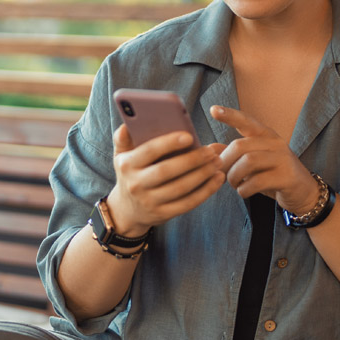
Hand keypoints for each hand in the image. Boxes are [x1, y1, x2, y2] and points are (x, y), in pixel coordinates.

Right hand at [105, 125, 225, 235]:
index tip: (189, 136)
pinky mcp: (162, 214)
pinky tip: (217, 179)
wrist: (127, 210)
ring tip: (217, 162)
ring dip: (202, 175)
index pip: (149, 151)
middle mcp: (136, 185)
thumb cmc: (131, 173)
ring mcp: (149, 202)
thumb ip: (123, 139)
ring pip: (180, 188)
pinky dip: (205, 191)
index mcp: (127, 165)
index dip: (169, 143)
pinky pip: (187, 203)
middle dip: (192, 160)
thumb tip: (126, 125)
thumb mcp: (121, 156)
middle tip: (211, 151)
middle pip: (166, 171)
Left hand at [210, 106, 318, 214]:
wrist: (303, 192)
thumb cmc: (272, 174)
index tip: (213, 110)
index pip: (246, 121)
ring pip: (248, 162)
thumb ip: (231, 154)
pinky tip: (244, 191)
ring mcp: (283, 159)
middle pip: (240, 146)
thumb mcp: (252, 163)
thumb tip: (209, 148)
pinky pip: (257, 181)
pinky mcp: (286, 177)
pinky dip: (244, 189)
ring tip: (233, 184)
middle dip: (225, 162)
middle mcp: (275, 143)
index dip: (229, 115)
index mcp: (265, 135)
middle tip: (221, 175)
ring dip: (233, 177)